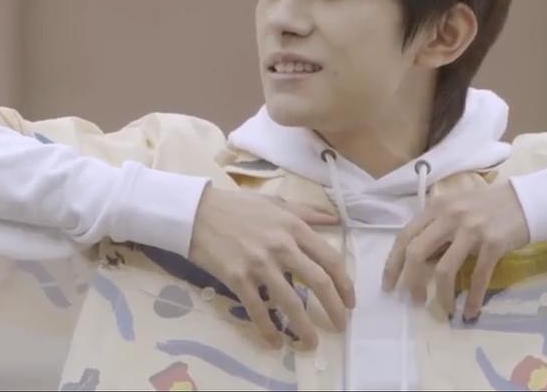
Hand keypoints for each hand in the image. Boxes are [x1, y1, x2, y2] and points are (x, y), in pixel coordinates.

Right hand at [188, 184, 355, 349]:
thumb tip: (335, 219)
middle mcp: (281, 246)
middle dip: (334, 308)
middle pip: (319, 282)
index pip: (330, 259)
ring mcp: (259, 264)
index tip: (349, 301)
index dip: (345, 284)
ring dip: (304, 327)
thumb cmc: (237, 207)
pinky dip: (268, 330)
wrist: (196, 212)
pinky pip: (257, 310)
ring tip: (312, 342)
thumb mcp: (275, 203)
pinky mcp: (237, 278)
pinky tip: (275, 342)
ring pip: (291, 302)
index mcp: (293, 227)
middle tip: (340, 325)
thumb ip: (306, 212)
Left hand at [382, 179, 529, 321]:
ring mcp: (471, 229)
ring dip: (442, 295)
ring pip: (444, 269)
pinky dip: (473, 298)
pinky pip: (478, 277)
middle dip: (411, 282)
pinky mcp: (493, 243)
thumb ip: (435, 231)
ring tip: (444, 309)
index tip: (388, 286)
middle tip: (414, 301)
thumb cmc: (485, 207)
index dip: (392, 264)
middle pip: (417, 253)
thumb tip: (417, 265)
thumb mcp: (454, 210)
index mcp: (435, 207)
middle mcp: (449, 216)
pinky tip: (471, 312)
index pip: (404, 237)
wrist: (524, 201)